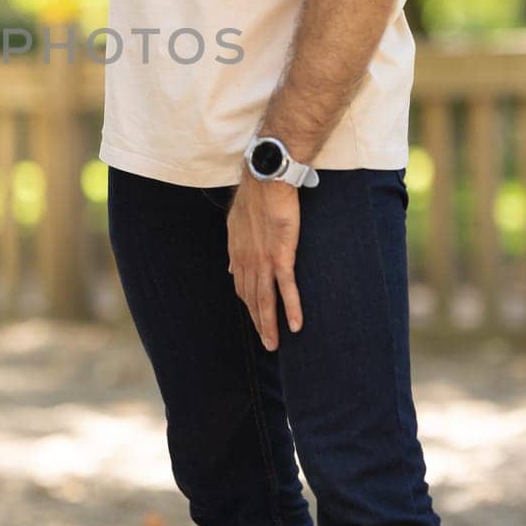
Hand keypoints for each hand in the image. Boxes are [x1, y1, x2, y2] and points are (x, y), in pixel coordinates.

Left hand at [226, 175, 302, 350]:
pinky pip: (286, 289)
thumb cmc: (254, 197)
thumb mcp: (235, 224)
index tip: (256, 319)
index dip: (249, 306)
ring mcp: (263, 261)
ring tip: (275, 344)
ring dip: (269, 325)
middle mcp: (246, 262)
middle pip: (252, 300)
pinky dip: (291, 309)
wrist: (265, 181)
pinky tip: (295, 326)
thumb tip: (230, 268)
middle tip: (266, 343)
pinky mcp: (281, 256)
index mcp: (237, 254)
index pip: (242, 288)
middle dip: (258, 324)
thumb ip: (235, 249)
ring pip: (265, 300)